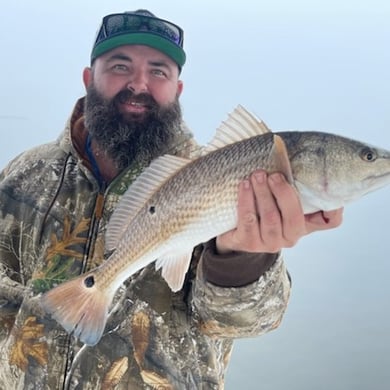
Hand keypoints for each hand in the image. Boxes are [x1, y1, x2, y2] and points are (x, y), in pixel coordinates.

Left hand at [216, 170, 342, 253]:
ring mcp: (270, 242)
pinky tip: (244, 185)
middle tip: (274, 175)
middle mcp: (290, 236)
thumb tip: (293, 152)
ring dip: (263, 193)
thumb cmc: (261, 205)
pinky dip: (246, 201)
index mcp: (305, 224)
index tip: (325, 183)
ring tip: (257, 175)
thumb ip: (292, 182)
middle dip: (284, 193)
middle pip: (295, 218)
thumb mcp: (280, 197)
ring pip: (271, 219)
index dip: (334, 206)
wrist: (235, 229)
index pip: (330, 220)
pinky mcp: (249, 243)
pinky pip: (249, 221)